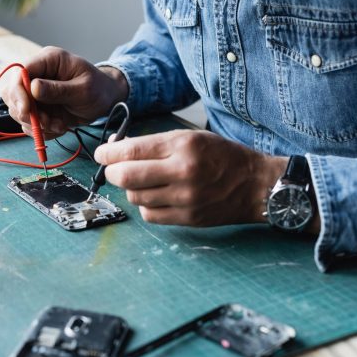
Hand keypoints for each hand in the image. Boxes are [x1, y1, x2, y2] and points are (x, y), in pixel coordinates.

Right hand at [2, 46, 127, 139]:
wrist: (105, 100)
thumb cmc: (99, 88)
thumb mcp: (83, 89)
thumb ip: (58, 89)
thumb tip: (33, 88)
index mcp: (48, 60)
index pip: (20, 72)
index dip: (18, 92)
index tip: (26, 111)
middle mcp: (37, 74)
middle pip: (12, 93)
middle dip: (26, 113)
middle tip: (46, 123)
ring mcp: (35, 92)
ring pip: (18, 111)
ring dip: (36, 124)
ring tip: (59, 125)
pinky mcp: (38, 108)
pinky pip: (29, 123)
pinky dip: (42, 130)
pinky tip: (59, 127)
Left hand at [94, 130, 289, 226]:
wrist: (256, 185)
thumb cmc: (222, 157)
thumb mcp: (190, 137)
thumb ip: (154, 143)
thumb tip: (117, 148)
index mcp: (183, 146)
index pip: (131, 151)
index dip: (108, 153)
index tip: (101, 154)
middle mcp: (183, 172)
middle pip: (126, 176)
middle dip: (112, 172)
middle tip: (112, 169)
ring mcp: (185, 199)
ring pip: (135, 197)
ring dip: (131, 188)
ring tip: (141, 181)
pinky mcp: (188, 218)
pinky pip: (150, 215)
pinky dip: (145, 205)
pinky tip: (154, 196)